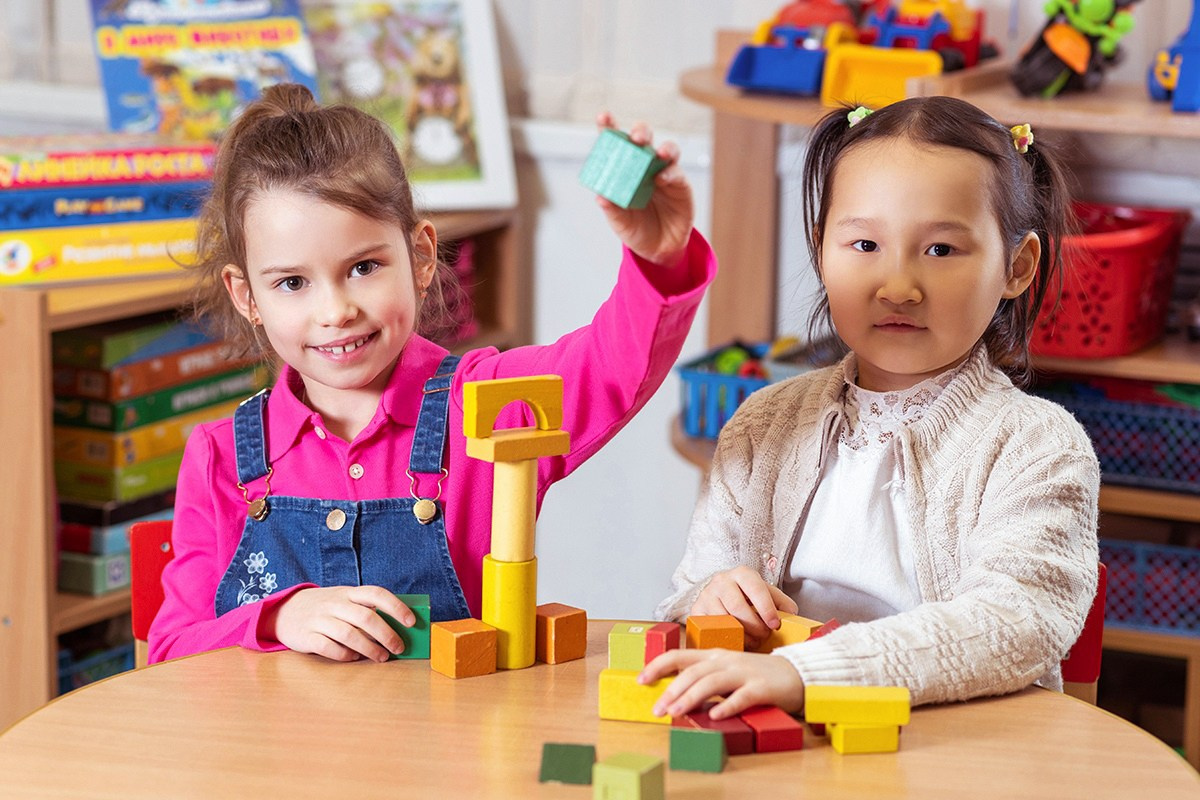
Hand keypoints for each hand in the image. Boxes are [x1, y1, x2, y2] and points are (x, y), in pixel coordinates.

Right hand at [263, 585, 414, 662]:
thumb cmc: (326, 609)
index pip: (376, 594)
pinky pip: (328, 647)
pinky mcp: (307, 636)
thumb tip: (399, 627)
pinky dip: (345, 655)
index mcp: (348, 593)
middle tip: (399, 648)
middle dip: (386, 634)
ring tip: (382, 657)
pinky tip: (354, 658)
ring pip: (349, 634)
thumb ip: (366, 610)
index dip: (396, 606)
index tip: (411, 621)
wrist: (285, 612)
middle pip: (365, 617)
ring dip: (369, 648)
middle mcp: (334, 604)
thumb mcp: (344, 601)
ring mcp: (319, 619)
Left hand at [594, 112, 693, 268]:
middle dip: (641, 132)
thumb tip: (600, 197)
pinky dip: (671, 172)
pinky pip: (677, 173)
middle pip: (644, 139)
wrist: (659, 249)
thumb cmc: (636, 230)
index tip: (603, 116)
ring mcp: (664, 172)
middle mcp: (644, 165)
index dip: (610, 127)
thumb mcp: (620, 223)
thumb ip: (612, 209)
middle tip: (636, 137)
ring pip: (667, 149)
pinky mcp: (681, 185)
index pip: (616, 144)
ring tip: (658, 152)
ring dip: (664, 147)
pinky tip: (663, 178)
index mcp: (624, 169)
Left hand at [641, 648, 805, 719]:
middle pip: (692, 672)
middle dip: (671, 690)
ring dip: (691, 697)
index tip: (640, 680)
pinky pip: (742, 697)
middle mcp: (725, 661)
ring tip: (676, 713)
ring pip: (712, 682)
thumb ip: (704, 677)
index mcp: (714, 655)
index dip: (657, 666)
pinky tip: (715, 716)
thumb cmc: (757, 674)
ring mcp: (744, 673)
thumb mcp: (727, 670)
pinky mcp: (761, 687)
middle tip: (657, 709)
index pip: (679, 655)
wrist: (797, 672)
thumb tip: (675, 694)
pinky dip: (727, 706)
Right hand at [692, 566, 798, 649]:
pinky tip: (737, 641)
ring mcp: (706, 596)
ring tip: (753, 641)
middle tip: (764, 636)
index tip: (775, 625)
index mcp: (742, 573)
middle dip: (754, 626)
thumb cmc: (748, 595)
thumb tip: (792, 615)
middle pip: (738, 607)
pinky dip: (726, 638)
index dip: (767, 609)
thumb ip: (782, 602)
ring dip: (741, 635)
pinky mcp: (696, 611)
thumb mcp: (766, 593)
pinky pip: (710, 629)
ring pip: (723, 620)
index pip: (756, 589)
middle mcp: (722, 581)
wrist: (720, 593)